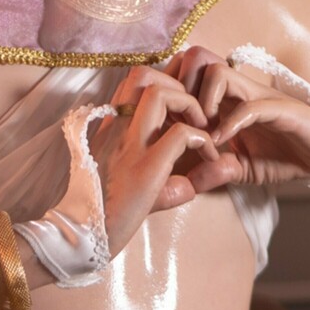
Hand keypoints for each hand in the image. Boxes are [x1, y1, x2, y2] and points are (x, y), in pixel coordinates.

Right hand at [85, 66, 219, 257]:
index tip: (183, 109)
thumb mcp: (148, 188)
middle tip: (195, 115)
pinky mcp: (144, 168)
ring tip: (201, 129)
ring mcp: (128, 145)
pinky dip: (201, 140)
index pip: (135, 81)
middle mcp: (117, 129)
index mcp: (113, 127)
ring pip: (159, 92)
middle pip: (143, 73)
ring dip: (189, 104)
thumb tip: (225, 168)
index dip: (165, 82)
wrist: (84, 236)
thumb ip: (184, 177)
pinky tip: (207, 158)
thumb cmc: (111, 213)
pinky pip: (180, 134)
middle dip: (178, 83)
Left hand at [160, 46, 309, 190]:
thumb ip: (218, 171)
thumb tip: (189, 181)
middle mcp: (239, 91)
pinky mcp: (280, 109)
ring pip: (218, 72)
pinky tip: (222, 142)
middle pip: (196, 59)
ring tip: (201, 130)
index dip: (172, 94)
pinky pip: (249, 106)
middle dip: (180, 88)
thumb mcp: (243, 169)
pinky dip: (231, 123)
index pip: (187, 74)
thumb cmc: (285, 157)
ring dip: (203, 101)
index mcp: (226, 100)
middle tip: (180, 122)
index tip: (166, 125)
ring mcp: (258, 96)